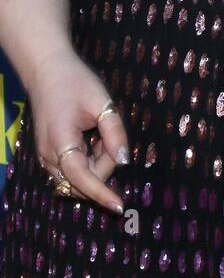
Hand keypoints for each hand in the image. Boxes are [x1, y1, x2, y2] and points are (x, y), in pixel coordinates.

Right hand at [28, 47, 129, 214]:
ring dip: (96, 163)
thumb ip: (115, 133)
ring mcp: (46, 157)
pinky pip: (72, 170)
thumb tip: (125, 162)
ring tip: (98, 132)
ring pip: (78, 177)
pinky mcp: (48, 155)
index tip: (120, 206)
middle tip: (108, 133)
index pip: (83, 178)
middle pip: (84, 179)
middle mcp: (49, 156)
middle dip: (104, 165)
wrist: (47, 71)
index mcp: (61, 142)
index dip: (101, 194)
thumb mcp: (102, 103)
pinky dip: (88, 161)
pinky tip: (91, 137)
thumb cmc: (76, 83)